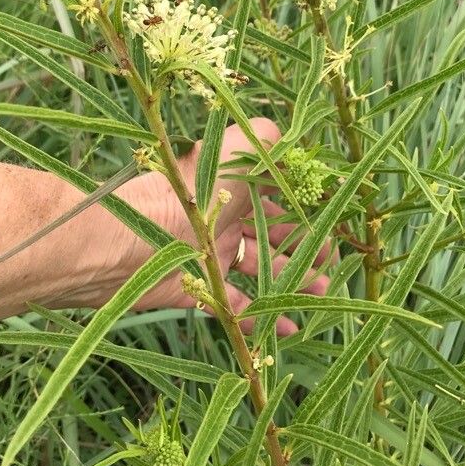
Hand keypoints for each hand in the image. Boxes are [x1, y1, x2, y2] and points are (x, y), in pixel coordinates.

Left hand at [116, 118, 337, 334]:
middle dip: (304, 250)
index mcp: (232, 187)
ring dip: (290, 283)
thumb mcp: (233, 149)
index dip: (303, 211)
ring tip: (319, 295)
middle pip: (271, 237)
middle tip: (331, 267)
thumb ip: (266, 138)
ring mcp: (210, 255)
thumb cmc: (189, 190)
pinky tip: (287, 327)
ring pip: (260, 271)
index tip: (331, 226)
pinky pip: (234, 307)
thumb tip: (291, 141)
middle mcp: (222, 219)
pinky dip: (261, 317)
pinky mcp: (196, 288)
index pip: (275, 198)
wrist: (132, 237)